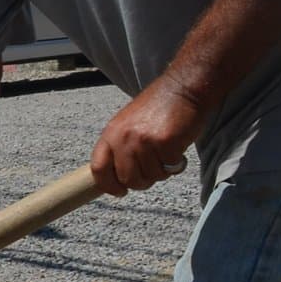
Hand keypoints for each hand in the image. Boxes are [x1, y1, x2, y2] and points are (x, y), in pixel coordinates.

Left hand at [90, 77, 204, 195]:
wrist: (182, 89)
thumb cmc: (157, 108)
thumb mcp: (128, 124)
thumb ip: (120, 147)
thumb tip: (117, 178)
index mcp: (110, 133)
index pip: (98, 168)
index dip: (108, 185)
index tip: (119, 192)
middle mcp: (123, 138)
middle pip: (127, 179)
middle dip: (143, 181)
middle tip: (154, 169)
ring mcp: (143, 141)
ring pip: (151, 176)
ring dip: (162, 170)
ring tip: (167, 152)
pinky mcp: (165, 143)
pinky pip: (170, 168)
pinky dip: (177, 163)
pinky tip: (178, 148)